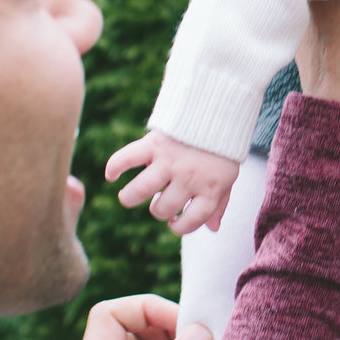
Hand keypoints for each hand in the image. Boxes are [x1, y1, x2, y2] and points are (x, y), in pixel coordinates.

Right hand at [105, 131, 240, 235]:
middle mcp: (189, 178)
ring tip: (128, 197)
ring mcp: (170, 161)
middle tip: (158, 199)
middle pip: (162, 208)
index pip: (191, 221)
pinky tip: (111, 175)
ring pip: (140, 190)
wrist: (218, 110)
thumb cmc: (222, 150)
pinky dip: (114, 167)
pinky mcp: (155, 143)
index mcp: (210, 189)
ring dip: (129, 197)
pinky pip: (128, 158)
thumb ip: (220, 203)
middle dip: (157, 210)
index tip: (175, 222)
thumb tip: (212, 229)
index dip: (180, 227)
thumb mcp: (228, 177)